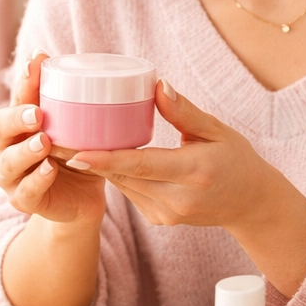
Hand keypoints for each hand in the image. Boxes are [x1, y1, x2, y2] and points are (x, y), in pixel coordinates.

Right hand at [0, 51, 105, 226]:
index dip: (24, 81)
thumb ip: (73, 104)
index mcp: (15, 124)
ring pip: (8, 163)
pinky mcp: (23, 201)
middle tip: (37, 113)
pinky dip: (37, 180)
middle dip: (15, 118)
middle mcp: (5, 148)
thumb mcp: (74, 127)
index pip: (15, 98)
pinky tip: (50, 169)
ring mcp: (11, 177)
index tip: (36, 62)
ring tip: (43, 142)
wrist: (80, 198)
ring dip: (25, 151)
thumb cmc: (73, 153)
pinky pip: (26, 192)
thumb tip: (87, 65)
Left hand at [66, 80, 264, 227]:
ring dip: (96, 166)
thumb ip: (184, 111)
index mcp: (194, 172)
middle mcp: (178, 200)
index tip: (76, 152)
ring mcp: (168, 215)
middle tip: (54, 138)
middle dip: (88, 158)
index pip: (142, 165)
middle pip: (124, 176)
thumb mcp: (217, 131)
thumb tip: (157, 85)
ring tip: (65, 143)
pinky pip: (130, 192)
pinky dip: (115, 174)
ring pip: (122, 185)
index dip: (107, 159)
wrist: (251, 204)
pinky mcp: (160, 220)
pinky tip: (96, 156)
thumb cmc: (237, 160)